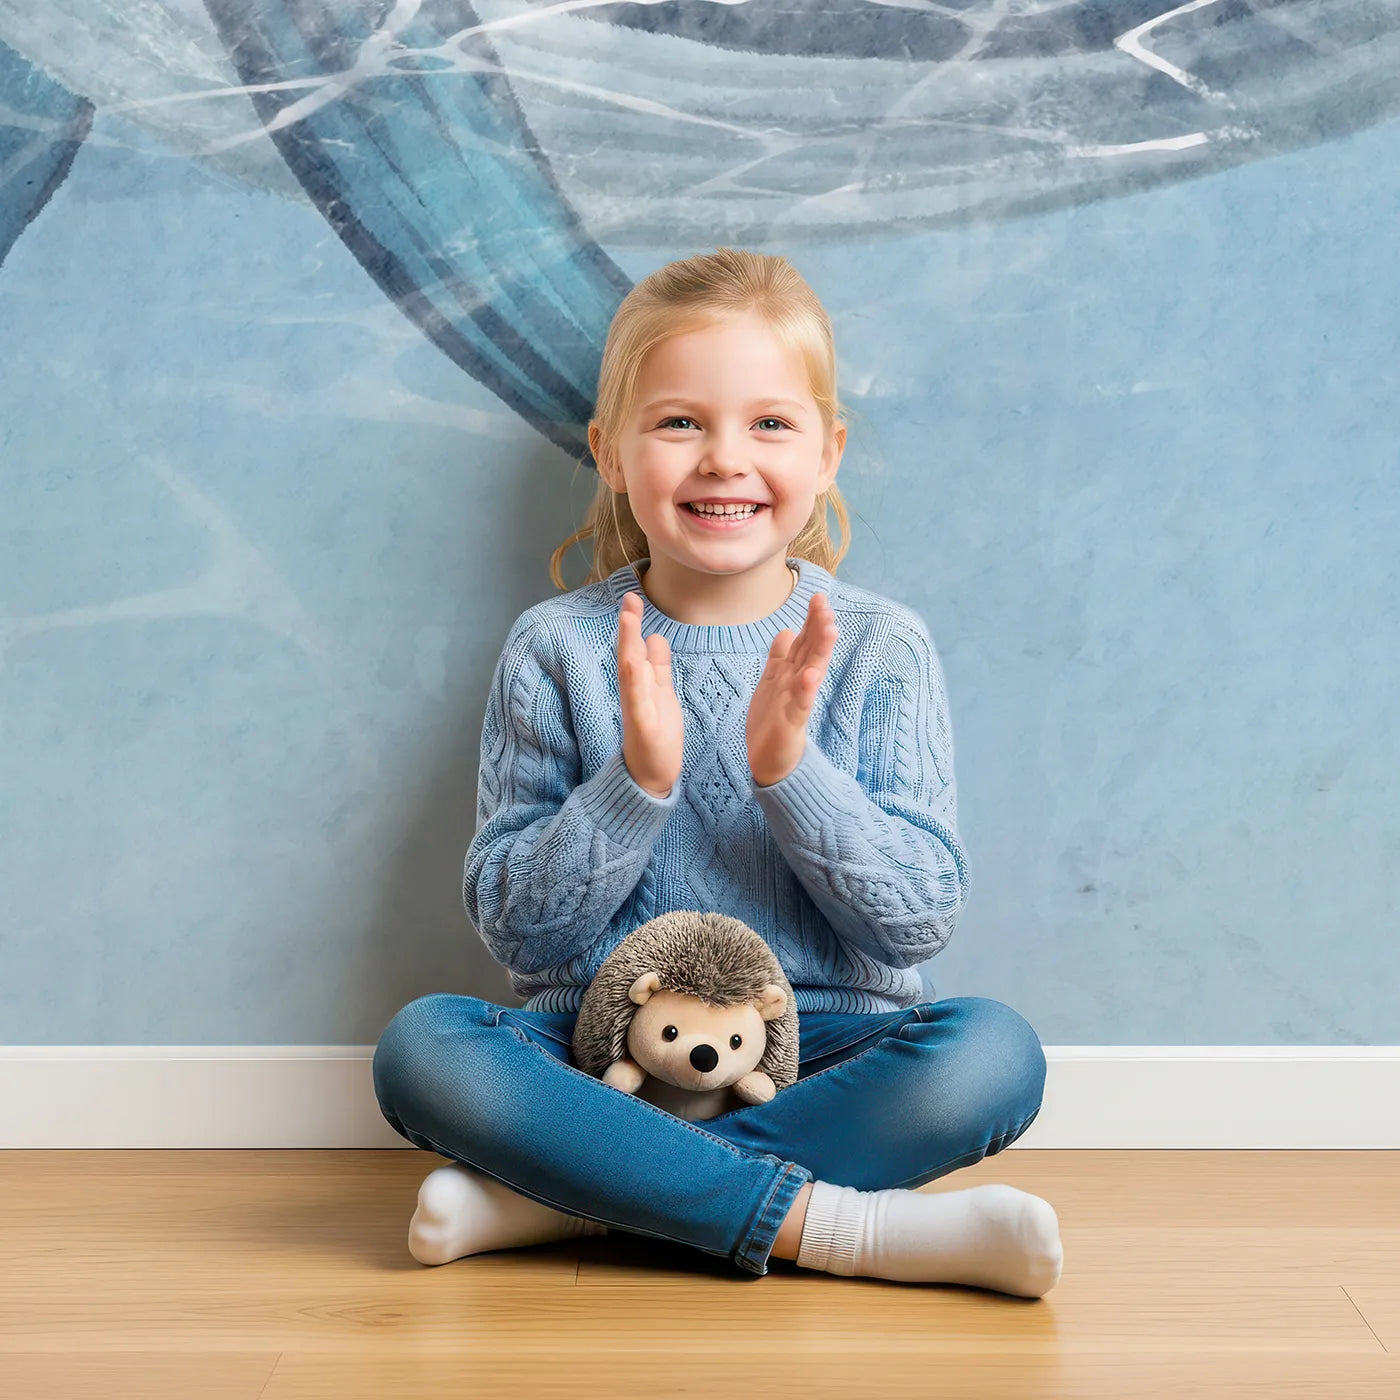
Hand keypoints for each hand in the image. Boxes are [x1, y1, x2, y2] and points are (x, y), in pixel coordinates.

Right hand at [617, 591, 683, 797]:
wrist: (652, 775)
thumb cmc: (657, 736)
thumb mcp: (662, 694)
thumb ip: (658, 667)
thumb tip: (654, 637)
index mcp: (642, 684)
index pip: (636, 648)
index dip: (633, 623)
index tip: (634, 594)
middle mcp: (635, 693)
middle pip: (629, 654)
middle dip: (628, 626)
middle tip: (629, 597)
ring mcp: (637, 709)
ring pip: (630, 673)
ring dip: (628, 646)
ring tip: (628, 619)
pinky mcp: (642, 727)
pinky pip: (637, 702)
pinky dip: (635, 683)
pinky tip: (633, 665)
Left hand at [746, 592, 837, 786]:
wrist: (769, 761)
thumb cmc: (772, 721)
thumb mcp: (772, 683)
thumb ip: (780, 658)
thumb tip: (787, 630)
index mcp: (792, 674)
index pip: (805, 642)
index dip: (812, 621)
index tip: (819, 597)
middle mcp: (798, 684)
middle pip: (811, 651)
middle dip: (819, 628)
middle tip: (827, 605)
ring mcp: (797, 702)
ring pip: (811, 671)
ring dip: (820, 651)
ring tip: (829, 629)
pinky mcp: (792, 723)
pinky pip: (800, 703)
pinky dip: (806, 689)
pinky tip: (811, 675)